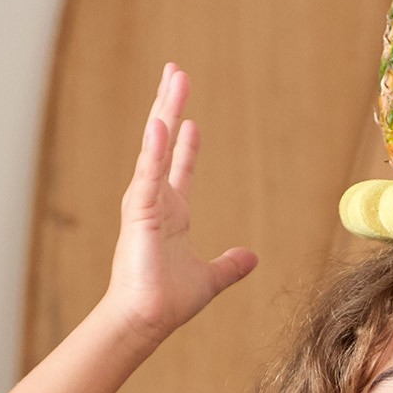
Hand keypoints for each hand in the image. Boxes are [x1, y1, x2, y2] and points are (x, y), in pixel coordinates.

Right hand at [101, 62, 257, 349]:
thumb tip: (252, 257)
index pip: (178, 167)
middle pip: (163, 143)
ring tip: (174, 78)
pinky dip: (154, 149)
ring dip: (165, 110)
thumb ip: (230, 265)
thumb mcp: (210, 278)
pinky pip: (148, 174)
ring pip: (155, 146)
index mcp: (171, 213)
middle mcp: (155, 201)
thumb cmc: (168, 301)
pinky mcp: (139, 213)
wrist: (148, 320)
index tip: (190, 117)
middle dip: (170, 106)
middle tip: (176, 72)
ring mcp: (145, 203)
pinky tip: (161, 122)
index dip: (185, 142)